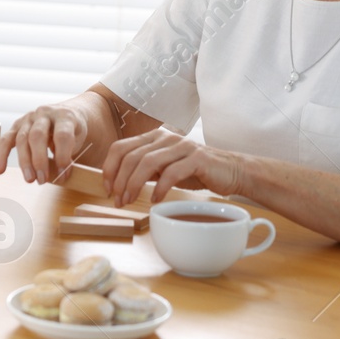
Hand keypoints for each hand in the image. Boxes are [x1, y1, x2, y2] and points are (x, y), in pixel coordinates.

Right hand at [0, 105, 90, 182]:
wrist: (67, 113)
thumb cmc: (74, 130)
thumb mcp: (79, 140)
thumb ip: (71, 155)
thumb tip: (60, 176)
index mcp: (64, 116)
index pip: (62, 135)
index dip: (63, 156)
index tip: (63, 174)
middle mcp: (45, 113)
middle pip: (37, 136)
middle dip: (39, 160)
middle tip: (42, 180)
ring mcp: (29, 118)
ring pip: (21, 139)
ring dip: (24, 162)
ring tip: (29, 179)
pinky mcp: (17, 125)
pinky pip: (5, 139)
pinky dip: (1, 155)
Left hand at [101, 128, 244, 206]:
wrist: (231, 171)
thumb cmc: (196, 171)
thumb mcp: (165, 168)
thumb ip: (145, 169)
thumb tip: (119, 182)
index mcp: (154, 137)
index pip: (120, 147)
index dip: (109, 168)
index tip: (107, 188)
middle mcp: (165, 137)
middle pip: (130, 156)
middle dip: (120, 181)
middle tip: (118, 201)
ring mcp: (181, 146)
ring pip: (147, 163)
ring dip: (134, 185)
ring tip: (131, 201)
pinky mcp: (197, 157)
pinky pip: (171, 172)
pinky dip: (160, 188)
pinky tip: (156, 199)